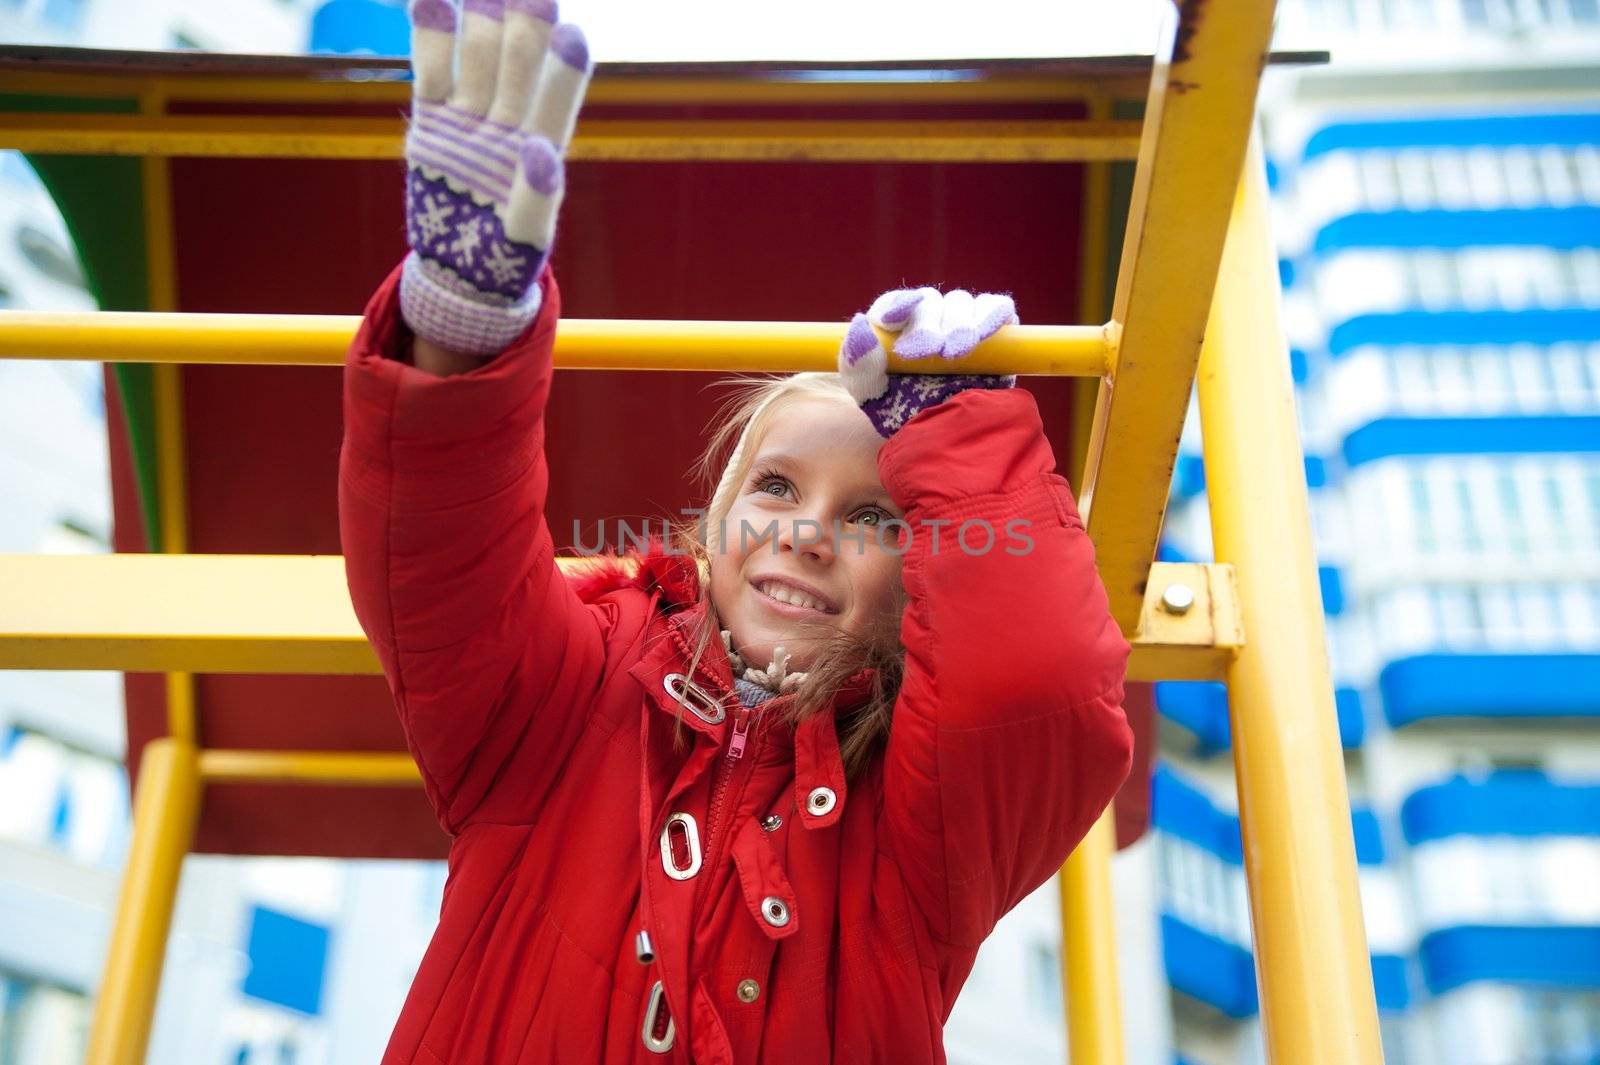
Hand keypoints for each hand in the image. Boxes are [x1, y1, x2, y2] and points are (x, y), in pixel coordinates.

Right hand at [401, 0, 591, 355]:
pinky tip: (432, 2)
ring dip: (484, 21)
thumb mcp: (524, 238)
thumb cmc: (504, 259)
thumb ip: (535, 197)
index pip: (555, 104)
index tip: (573, 35)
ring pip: (479, 59)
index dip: (563, 72)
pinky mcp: (433, 121)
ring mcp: (470, 118)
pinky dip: (432, 37)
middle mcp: (510, 126)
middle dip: (525, 27)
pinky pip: (431, 72)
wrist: (460, 270)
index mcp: (541, 152)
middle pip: (519, 67)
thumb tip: (542, 153)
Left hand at [837, 287, 1018, 437]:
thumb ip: (859, 364)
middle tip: (931, 352)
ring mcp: (964, 326)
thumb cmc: (906, 418)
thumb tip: (860, 324)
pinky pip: (997, 309)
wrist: (951, 445)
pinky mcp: (998, 334)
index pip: (894, 305)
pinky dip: (991, 315)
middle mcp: (930, 323)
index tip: (893, 320)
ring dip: (958, 324)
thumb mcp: (872, 397)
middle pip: (930, 303)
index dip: (895, 307)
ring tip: (956, 354)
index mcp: (896, 332)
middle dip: (928, 325)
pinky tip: (981, 336)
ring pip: (962, 303)